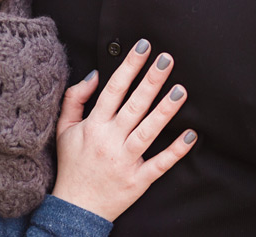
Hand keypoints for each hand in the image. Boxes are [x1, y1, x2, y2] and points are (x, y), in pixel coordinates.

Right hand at [51, 39, 196, 220]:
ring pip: (148, 131)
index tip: (143, 47)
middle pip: (134, 106)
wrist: (76, 208)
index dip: (129, 66)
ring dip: (166, 110)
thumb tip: (95, 75)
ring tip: (181, 89)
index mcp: (94, 126)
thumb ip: (76, 98)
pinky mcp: (139, 180)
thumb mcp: (64, 129)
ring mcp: (126, 161)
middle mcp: (110, 141)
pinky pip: (160, 164)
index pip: (113, 89)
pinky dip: (175, 151)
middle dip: (151, 81)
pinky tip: (190, 135)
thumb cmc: (72, 165)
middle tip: (167, 59)